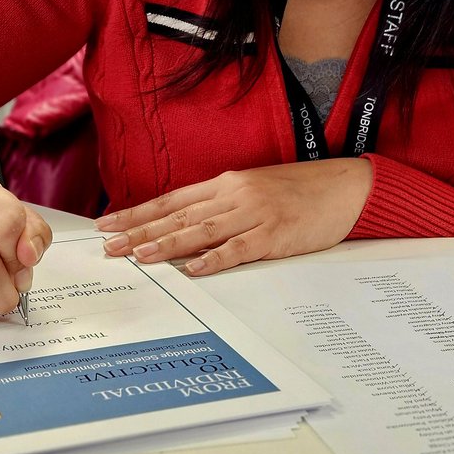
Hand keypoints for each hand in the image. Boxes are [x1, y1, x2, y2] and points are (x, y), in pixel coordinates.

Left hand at [95, 158, 372, 275]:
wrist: (347, 186)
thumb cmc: (301, 191)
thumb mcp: (255, 190)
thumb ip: (222, 206)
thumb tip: (184, 229)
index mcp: (227, 183)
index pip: (171, 200)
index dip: (137, 212)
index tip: (107, 224)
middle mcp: (235, 194)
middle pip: (178, 215)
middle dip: (140, 231)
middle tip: (108, 246)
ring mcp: (255, 213)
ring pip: (202, 230)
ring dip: (167, 244)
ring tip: (138, 255)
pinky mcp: (276, 234)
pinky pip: (239, 248)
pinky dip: (214, 260)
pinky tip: (192, 270)